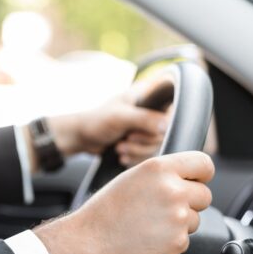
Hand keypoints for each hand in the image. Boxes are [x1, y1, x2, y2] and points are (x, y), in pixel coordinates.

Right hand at [34, 151, 214, 253]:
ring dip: (179, 223)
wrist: (91, 240)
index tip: (195, 181)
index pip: (204, 164)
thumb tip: (189, 177)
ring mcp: (178, 218)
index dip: (201, 174)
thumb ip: (164, 174)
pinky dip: (170, 241)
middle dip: (190, 202)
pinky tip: (148, 237)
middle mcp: (173, 190)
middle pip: (204, 195)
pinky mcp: (177, 242)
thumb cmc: (107, 209)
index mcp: (161, 168)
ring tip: (150, 223)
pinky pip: (184, 239)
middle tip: (163, 208)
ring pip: (195, 219)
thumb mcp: (133, 177)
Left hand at [47, 87, 168, 166]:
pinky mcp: (141, 142)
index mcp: (148, 96)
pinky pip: (148, 155)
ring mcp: (146, 127)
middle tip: (126, 139)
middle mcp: (150, 110)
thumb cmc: (97, 121)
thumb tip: (166, 125)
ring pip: (156, 146)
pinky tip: (121, 155)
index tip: (139, 129)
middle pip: (164, 133)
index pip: (171, 110)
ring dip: (137, 151)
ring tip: (119, 148)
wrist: (81, 137)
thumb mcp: (120, 117)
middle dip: (143, 142)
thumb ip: (144, 119)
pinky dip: (134, 157)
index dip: (159, 125)